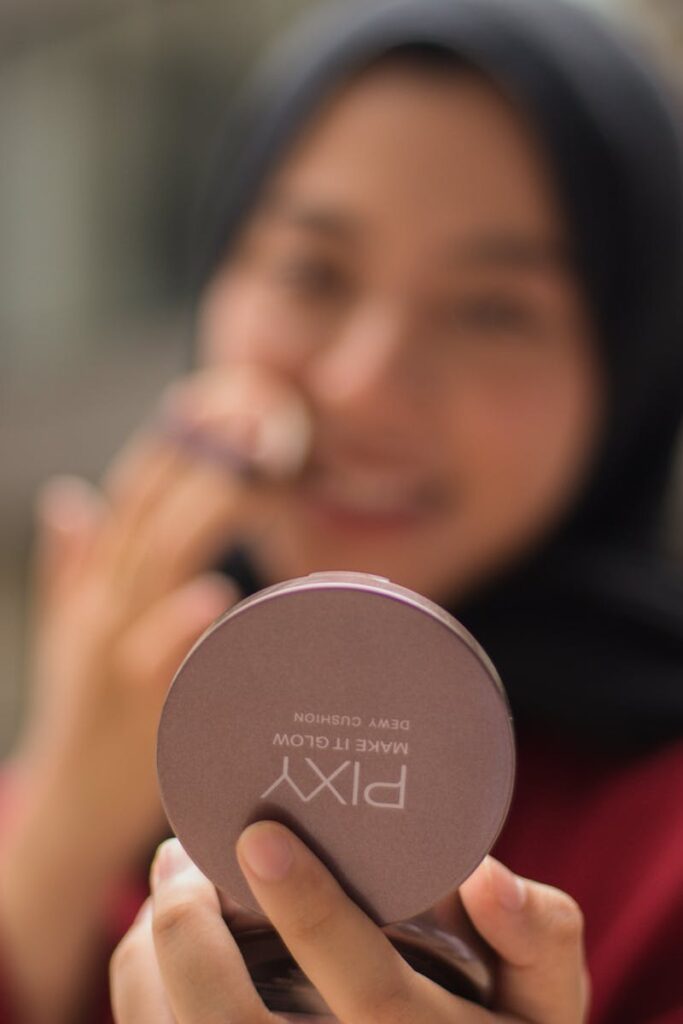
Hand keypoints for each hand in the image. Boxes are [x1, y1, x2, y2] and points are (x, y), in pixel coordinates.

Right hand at [0, 367, 304, 1021]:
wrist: (72, 806)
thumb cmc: (87, 713)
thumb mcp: (73, 630)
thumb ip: (72, 562)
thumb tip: (66, 495)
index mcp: (98, 581)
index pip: (134, 491)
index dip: (174, 437)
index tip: (218, 389)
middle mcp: (103, 604)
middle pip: (151, 512)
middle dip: (201, 453)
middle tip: (255, 401)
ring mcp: (113, 652)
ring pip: (153, 567)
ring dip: (200, 512)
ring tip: (248, 465)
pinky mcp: (137, 707)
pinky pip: (158, 662)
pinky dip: (179, 625)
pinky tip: (216, 594)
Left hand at [111, 824, 589, 1023]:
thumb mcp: (544, 1004)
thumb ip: (540, 936)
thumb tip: (484, 874)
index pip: (367, 985)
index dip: (311, 909)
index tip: (262, 835)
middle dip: (189, 934)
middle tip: (176, 856)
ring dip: (151, 966)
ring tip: (163, 892)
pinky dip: (146, 1002)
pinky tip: (157, 954)